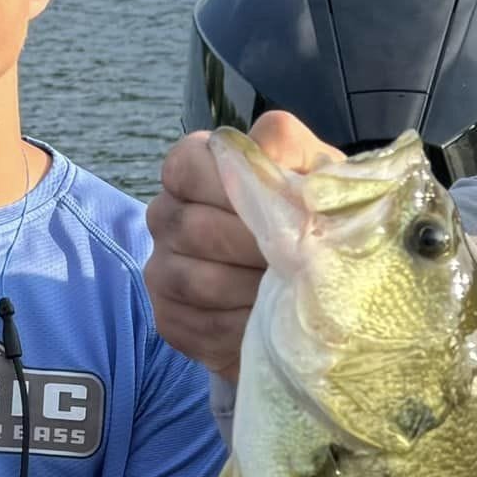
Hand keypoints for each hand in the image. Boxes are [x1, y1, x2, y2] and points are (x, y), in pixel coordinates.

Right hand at [145, 111, 343, 380]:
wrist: (316, 287)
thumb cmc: (310, 217)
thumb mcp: (311, 172)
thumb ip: (290, 149)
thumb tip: (269, 151)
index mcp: (192, 168)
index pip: (188, 167)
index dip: (235, 188)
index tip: (283, 209)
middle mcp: (166, 215)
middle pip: (195, 228)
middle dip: (256, 247)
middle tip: (301, 260)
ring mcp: (161, 270)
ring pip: (198, 281)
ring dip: (253, 290)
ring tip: (292, 292)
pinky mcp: (170, 319)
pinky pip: (201, 325)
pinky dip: (245, 326)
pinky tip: (273, 322)